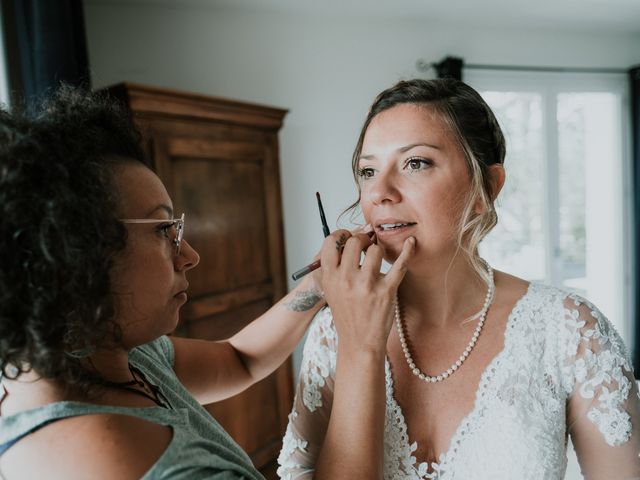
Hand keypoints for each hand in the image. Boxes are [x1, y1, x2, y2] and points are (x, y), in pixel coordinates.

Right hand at [320, 229, 414, 353]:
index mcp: (330, 277)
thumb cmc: (347, 314)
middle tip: (368, 244)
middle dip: (363, 238)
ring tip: (379, 258)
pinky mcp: (386, 291)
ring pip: (376, 250)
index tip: (350, 236)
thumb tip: (352, 238)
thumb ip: (337, 267)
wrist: (358, 342)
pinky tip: (411, 243)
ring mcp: (366, 285)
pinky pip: (400, 264)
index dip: (342, 234)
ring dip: (379, 250)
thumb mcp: (332, 290)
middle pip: (355, 241)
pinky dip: (408, 251)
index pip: (331, 242)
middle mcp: (346, 279)